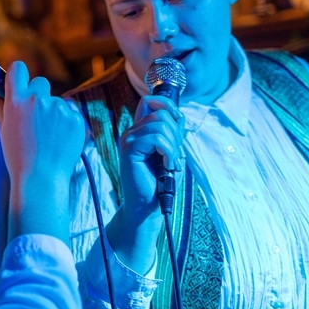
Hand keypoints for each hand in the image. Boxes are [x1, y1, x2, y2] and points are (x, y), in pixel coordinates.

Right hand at [0, 61, 84, 241]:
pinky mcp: (75, 118)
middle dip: (38, 95)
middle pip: (41, 82)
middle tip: (34, 120)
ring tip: (47, 137)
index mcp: (17, 101)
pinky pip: (70, 112)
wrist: (42, 179)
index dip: (19, 75)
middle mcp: (38, 100)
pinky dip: (66, 123)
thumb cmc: (18, 155)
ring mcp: (59, 108)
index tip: (19, 84)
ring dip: (53, 113)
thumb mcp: (2, 127)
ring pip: (56, 101)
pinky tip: (58, 140)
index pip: (18, 69)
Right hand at [118, 95, 185, 220]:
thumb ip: (173, 134)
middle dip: (176, 134)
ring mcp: (128, 140)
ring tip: (171, 163)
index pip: (150, 101)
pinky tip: (167, 165)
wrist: (147, 207)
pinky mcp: (129, 150)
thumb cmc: (160, 182)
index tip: (178, 123)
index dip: (167, 105)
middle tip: (174, 155)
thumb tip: (180, 116)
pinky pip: (156, 138)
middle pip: (160, 114)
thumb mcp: (171, 153)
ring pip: (160, 125)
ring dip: (173, 145)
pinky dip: (168, 152)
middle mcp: (131, 132)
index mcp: (140, 131)